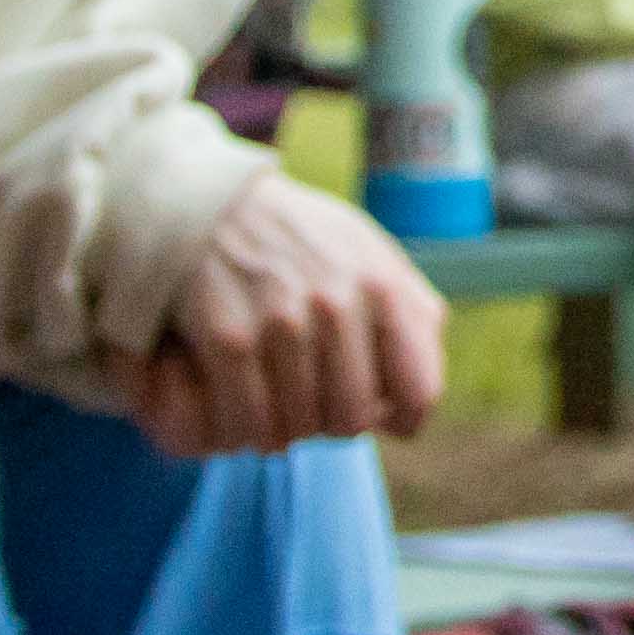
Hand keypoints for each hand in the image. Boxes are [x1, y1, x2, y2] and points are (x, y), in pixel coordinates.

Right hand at [130, 172, 449, 459]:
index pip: (418, 392)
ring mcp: (282, 321)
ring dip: (284, 426)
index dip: (400, 416)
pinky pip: (248, 420)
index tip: (380, 413)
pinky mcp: (229, 338)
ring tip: (276, 403)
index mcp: (384, 285)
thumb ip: (412, 313)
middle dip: (333, 423)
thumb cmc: (302, 240)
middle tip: (314, 404)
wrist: (213, 205)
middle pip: (351, 420)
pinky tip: (242, 410)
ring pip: (298, 427)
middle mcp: (338, 304)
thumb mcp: (371, 255)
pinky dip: (243, 428)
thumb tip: (420, 399)